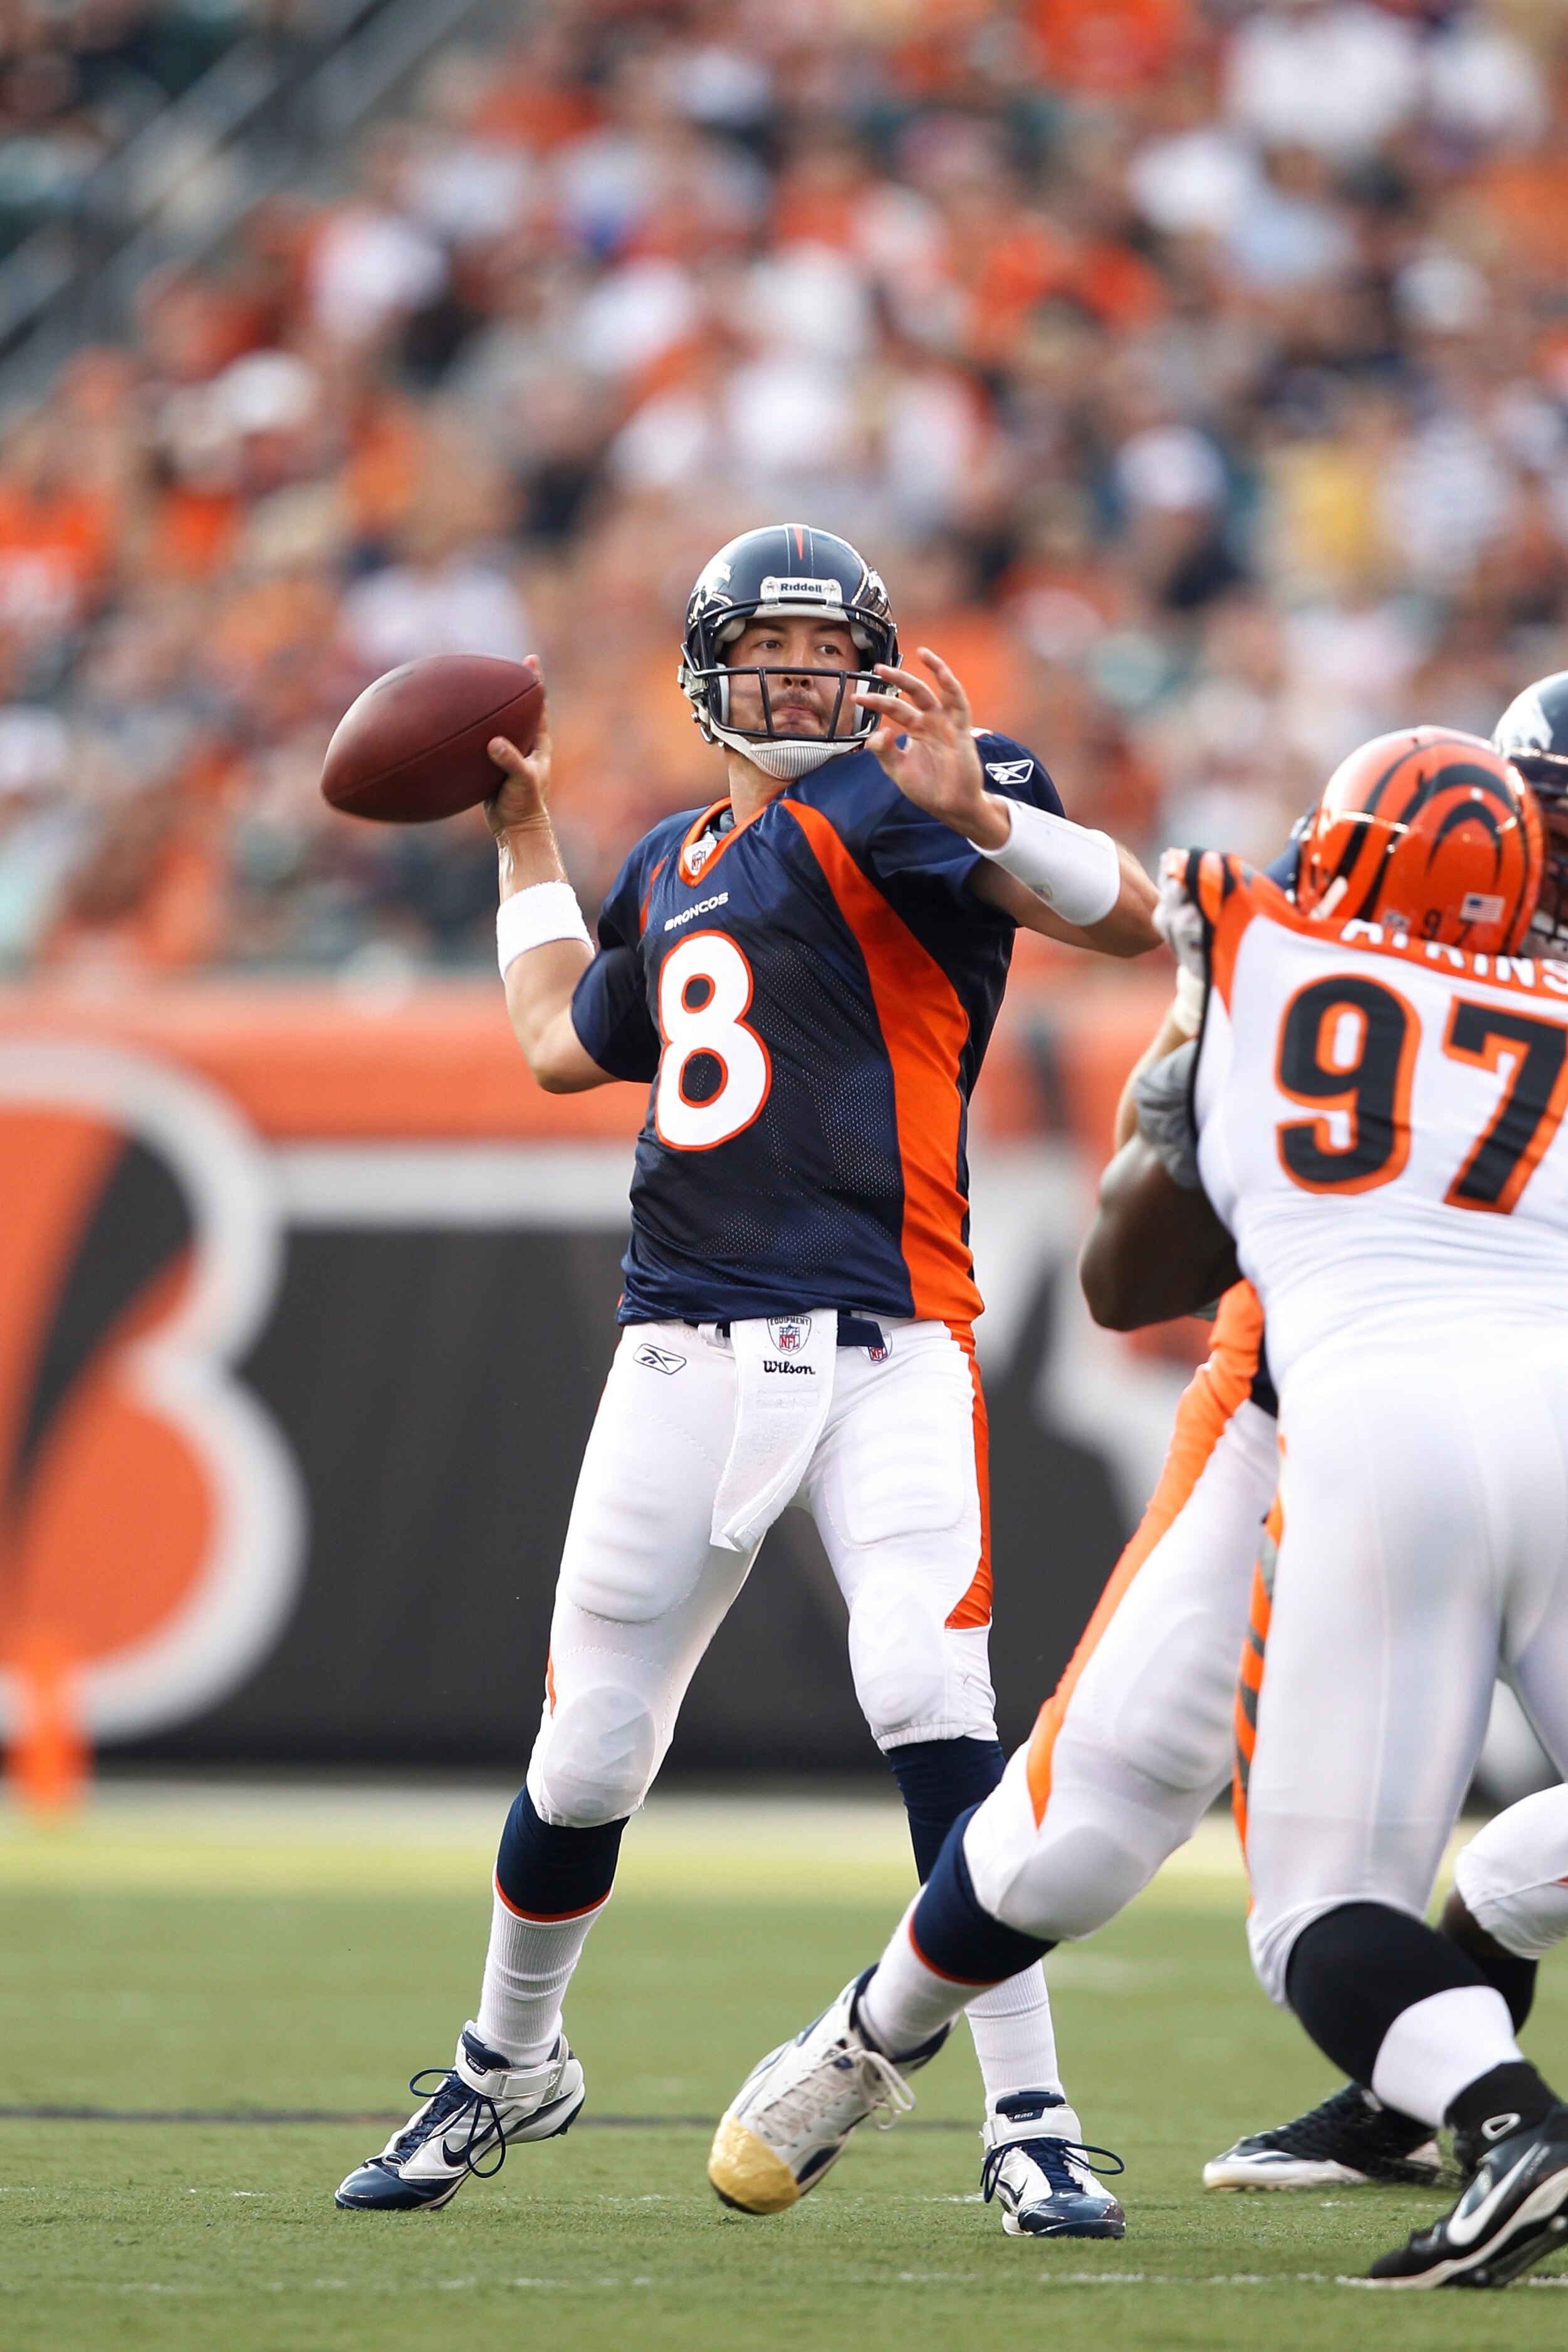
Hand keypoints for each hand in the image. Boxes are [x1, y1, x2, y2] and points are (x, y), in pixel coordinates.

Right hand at [483, 656, 552, 838]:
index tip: (530, 660)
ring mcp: (507, 755)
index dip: (535, 682)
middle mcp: (524, 745)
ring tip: (474, 687)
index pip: (538, 705)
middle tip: (500, 665)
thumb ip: (510, 761)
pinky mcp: (491, 767)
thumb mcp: (521, 781)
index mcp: (537, 743)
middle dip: (511, 687)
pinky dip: (472, 732)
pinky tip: (455, 724)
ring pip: (498, 725)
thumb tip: (495, 743)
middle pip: (518, 709)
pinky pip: (481, 743)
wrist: (514, 830)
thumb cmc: (524, 806)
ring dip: (488, 708)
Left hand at [855, 647, 1008, 846]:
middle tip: (878, 668)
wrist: (951, 806)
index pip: (893, 708)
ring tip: (921, 652)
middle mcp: (931, 721)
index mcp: (916, 728)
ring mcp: (946, 723)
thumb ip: (885, 752)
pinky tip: (943, 673)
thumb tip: (877, 733)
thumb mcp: (898, 771)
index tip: (857, 697)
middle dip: (897, 679)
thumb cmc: (928, 788)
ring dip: (931, 670)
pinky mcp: (962, 730)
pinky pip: (959, 704)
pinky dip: (952, 687)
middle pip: (913, 692)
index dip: (876, 702)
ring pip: (937, 691)